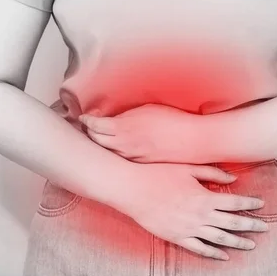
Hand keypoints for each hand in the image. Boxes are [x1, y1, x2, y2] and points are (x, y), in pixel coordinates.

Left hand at [79, 104, 199, 163]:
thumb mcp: (147, 109)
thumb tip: (112, 119)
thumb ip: (126, 116)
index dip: (86, 121)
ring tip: (97, 139)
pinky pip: (121, 159)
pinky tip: (116, 150)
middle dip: (88, 133)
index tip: (84, 118)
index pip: (94, 126)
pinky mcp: (140, 165)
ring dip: (100, 145)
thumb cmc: (173, 120)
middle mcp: (124, 145)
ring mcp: (131, 158)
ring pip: (107, 153)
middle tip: (85, 127)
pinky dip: (114, 154)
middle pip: (95, 141)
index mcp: (124, 128)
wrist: (193, 141)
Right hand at [115, 161, 268, 260]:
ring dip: (238, 242)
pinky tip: (225, 256)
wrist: (133, 190)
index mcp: (204, 197)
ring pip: (220, 239)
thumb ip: (212, 173)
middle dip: (252, 225)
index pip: (235, 202)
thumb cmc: (159, 174)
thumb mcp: (188, 169)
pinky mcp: (177, 238)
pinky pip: (200, 249)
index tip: (262, 205)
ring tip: (252, 245)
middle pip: (232, 222)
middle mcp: (200, 215)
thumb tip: (233, 179)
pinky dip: (214, 254)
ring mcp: (189, 229)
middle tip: (266, 228)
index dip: (250, 204)